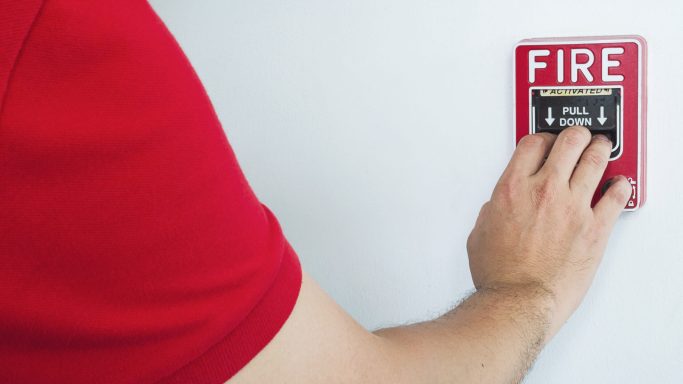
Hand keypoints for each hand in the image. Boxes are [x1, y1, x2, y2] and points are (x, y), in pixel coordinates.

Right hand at [466, 126, 631, 336]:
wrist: (519, 301)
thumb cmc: (499, 274)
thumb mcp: (479, 233)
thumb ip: (492, 211)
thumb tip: (500, 206)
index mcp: (512, 189)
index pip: (532, 144)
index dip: (541, 138)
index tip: (545, 142)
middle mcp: (544, 191)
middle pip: (568, 143)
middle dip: (574, 136)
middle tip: (577, 138)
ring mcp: (573, 207)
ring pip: (595, 160)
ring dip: (599, 149)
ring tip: (600, 148)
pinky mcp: (595, 228)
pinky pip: (616, 196)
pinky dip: (620, 186)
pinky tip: (619, 183)